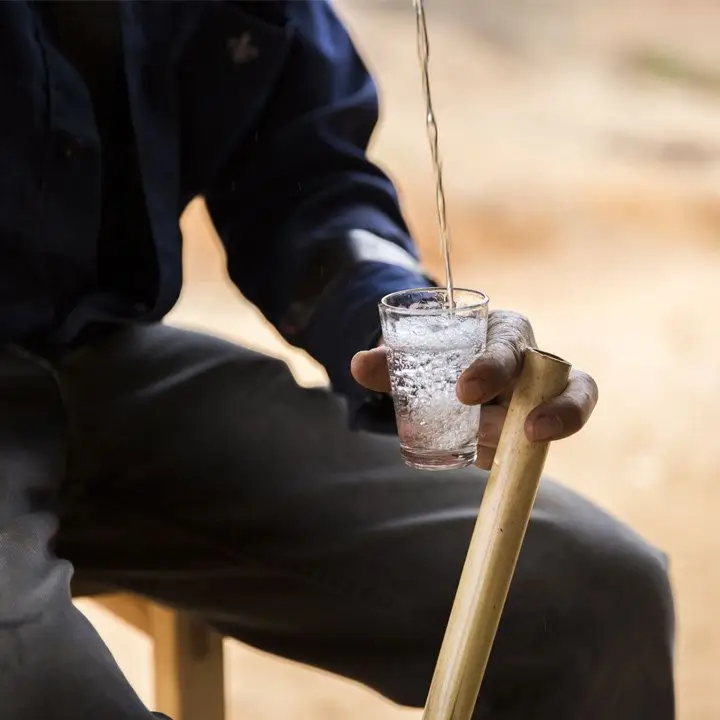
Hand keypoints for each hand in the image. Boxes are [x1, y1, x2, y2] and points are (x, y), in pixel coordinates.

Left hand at [350, 309, 598, 469]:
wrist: (458, 371)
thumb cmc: (446, 354)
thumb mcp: (421, 353)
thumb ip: (391, 361)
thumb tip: (359, 364)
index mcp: (505, 333)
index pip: (509, 346)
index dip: (493, 369)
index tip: (464, 392)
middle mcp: (534, 366)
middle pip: (568, 384)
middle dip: (556, 409)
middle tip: (526, 431)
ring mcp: (540, 403)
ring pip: (559, 420)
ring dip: (528, 437)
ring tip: (492, 447)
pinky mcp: (532, 435)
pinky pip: (531, 451)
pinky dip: (510, 459)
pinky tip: (482, 460)